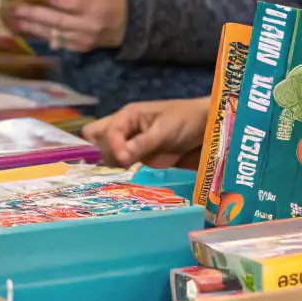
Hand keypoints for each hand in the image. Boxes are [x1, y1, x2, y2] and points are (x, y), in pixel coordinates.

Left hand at [7, 0, 127, 52]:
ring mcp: (83, 39)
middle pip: (57, 20)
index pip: (70, 3)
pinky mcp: (80, 48)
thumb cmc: (113, 1)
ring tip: (17, 21)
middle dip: (34, 14)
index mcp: (96, 6)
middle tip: (16, 9)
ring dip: (33, 27)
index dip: (54, 0)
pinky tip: (31, 30)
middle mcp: (88, 24)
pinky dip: (44, 35)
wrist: (130, 26)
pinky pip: (58, 42)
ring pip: (54, 33)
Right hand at [83, 98, 209, 167]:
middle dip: (99, 155)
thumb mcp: (164, 130)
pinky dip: (119, 175)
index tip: (124, 159)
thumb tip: (120, 157)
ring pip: (106, 156)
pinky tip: (122, 184)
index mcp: (128, 116)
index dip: (112, 146)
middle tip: (110, 169)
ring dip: (109, 168)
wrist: (206, 127)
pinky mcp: (138, 160)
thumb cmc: (186, 120)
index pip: (106, 131)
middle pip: (96, 141)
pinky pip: (121, 167)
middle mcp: (124, 130)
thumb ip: (142, 143)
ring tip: (115, 179)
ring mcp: (129, 145)